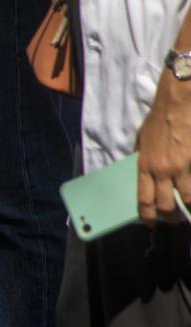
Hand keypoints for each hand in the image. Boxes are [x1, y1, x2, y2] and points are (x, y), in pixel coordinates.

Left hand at [137, 76, 190, 224]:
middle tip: (174, 221)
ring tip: (190, 211)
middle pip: (165, 204)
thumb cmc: (158, 118)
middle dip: (170, 217)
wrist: (179, 102)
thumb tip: (143, 171)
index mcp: (144, 166)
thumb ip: (142, 158)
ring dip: (188, 208)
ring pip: (186, 198)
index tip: (151, 223)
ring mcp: (181, 166)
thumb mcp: (141, 139)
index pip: (144, 199)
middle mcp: (161, 170)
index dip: (148, 215)